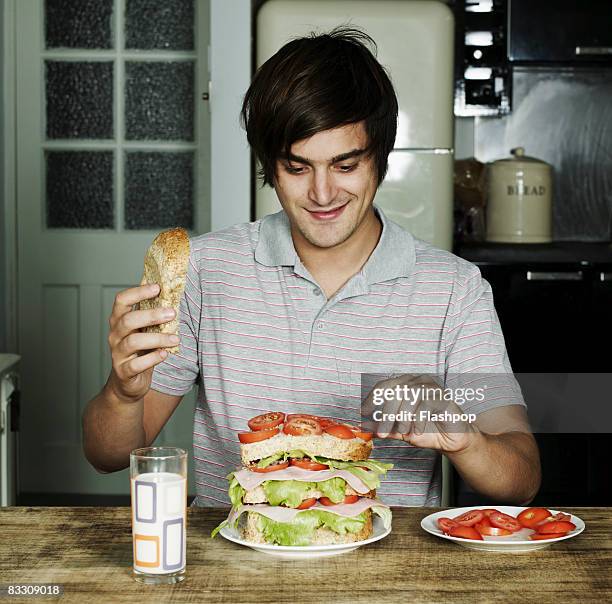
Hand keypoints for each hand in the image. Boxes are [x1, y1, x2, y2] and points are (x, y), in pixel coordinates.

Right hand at [106, 283, 176, 402]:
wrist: (128, 382)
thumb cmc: (140, 351)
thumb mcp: (144, 331)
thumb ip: (152, 316)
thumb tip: (172, 293)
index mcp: (119, 321)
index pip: (121, 300)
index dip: (138, 292)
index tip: (158, 287)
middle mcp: (115, 335)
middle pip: (128, 320)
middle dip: (152, 315)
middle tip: (172, 313)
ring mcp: (118, 354)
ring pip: (133, 342)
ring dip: (157, 338)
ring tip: (175, 338)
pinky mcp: (124, 371)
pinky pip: (136, 364)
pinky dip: (152, 358)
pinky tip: (164, 354)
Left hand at [362, 374, 478, 453]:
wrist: (452, 440)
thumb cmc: (427, 431)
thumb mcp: (400, 431)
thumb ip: (384, 427)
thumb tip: (364, 427)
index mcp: (405, 385)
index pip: (384, 386)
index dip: (372, 398)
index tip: (363, 413)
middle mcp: (416, 382)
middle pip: (394, 391)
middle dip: (386, 414)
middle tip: (383, 433)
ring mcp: (430, 387)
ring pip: (409, 396)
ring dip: (403, 418)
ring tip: (404, 433)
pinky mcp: (442, 396)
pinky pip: (425, 403)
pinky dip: (418, 419)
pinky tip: (417, 431)